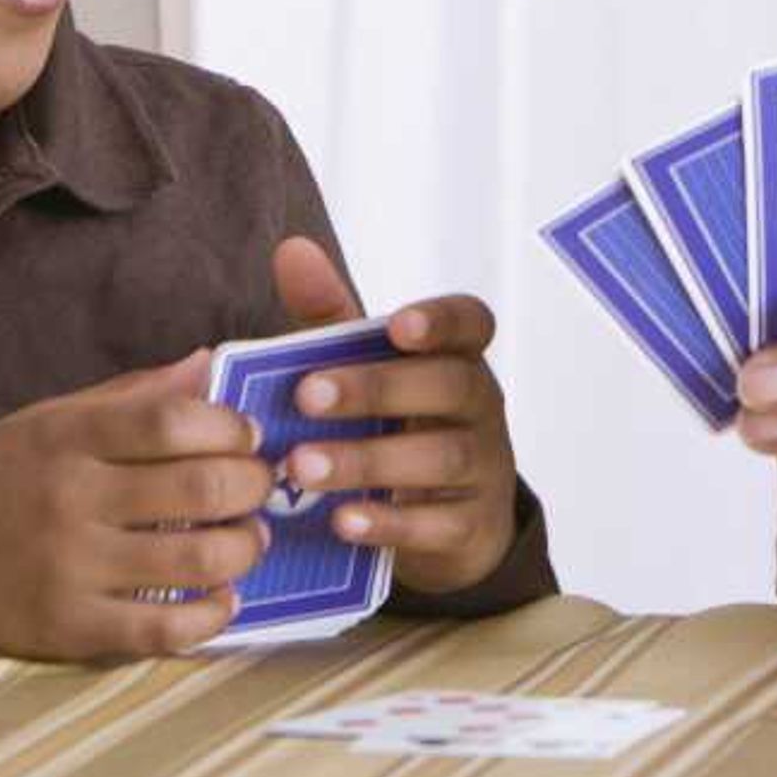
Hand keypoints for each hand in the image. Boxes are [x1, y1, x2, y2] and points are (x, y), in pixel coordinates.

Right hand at [0, 351, 274, 659]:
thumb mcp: (41, 422)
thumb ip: (128, 396)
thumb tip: (209, 363)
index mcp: (65, 437)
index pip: (177, 418)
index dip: (232, 426)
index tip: (246, 437)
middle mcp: (70, 499)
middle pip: (202, 485)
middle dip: (254, 485)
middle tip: (261, 488)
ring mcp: (69, 569)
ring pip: (198, 559)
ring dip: (245, 548)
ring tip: (248, 540)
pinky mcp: (66, 631)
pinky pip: (163, 629)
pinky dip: (211, 616)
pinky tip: (221, 600)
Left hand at [268, 235, 524, 596]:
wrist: (445, 524)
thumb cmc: (396, 426)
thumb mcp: (365, 371)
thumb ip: (332, 317)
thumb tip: (291, 250)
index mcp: (457, 357)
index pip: (471, 323)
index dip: (442, 320)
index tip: (397, 326)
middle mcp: (480, 406)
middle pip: (449, 386)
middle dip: (376, 388)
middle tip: (306, 397)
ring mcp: (484, 468)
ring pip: (441, 456)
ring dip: (368, 459)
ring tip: (301, 465)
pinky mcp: (473, 527)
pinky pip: (440, 524)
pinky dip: (390, 522)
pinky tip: (341, 521)